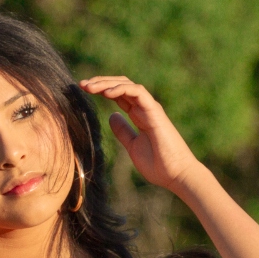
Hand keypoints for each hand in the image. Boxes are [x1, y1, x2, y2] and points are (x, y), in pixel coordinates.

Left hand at [79, 76, 203, 192]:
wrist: (176, 175)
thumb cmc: (158, 164)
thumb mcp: (132, 146)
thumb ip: (123, 131)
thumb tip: (111, 116)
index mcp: (139, 115)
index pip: (118, 95)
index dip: (101, 90)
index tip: (83, 91)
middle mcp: (144, 108)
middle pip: (120, 86)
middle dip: (100, 82)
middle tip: (81, 85)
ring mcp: (150, 108)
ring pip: (128, 85)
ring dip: (107, 83)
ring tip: (89, 86)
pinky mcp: (155, 111)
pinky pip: (138, 92)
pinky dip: (121, 89)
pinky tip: (106, 93)